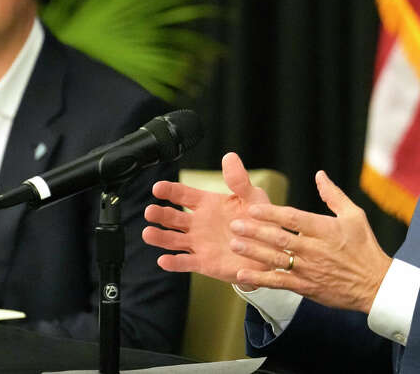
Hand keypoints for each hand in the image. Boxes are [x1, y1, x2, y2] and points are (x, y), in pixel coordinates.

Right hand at [142, 152, 273, 283]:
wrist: (271, 250)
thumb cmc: (261, 221)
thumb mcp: (253, 197)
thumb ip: (239, 180)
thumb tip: (229, 156)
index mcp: (207, 204)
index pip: (182, 194)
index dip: (169, 190)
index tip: (158, 188)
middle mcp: (198, 223)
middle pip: (172, 217)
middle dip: (160, 214)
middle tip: (150, 211)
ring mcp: (199, 243)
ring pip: (173, 239)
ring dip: (160, 237)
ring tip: (148, 233)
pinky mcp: (204, 262)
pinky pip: (186, 262)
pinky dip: (174, 263)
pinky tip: (163, 260)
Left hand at [229, 170, 392, 312]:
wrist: (375, 284)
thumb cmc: (365, 247)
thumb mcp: (354, 215)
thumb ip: (333, 195)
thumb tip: (319, 175)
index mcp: (326, 229)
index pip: (294, 219)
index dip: (272, 213)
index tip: (253, 208)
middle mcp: (315, 249)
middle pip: (280, 238)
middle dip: (256, 231)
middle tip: (235, 225)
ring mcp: (310, 270)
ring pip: (276, 260)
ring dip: (253, 252)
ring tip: (235, 245)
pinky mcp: (307, 287)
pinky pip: (280, 283)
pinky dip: (261, 280)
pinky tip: (243, 276)